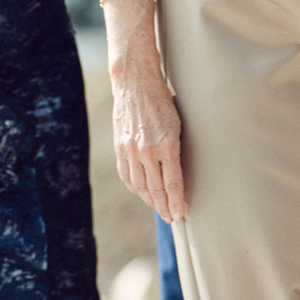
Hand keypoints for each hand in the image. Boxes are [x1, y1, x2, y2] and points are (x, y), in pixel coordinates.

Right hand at [108, 14, 187, 219]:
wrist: (136, 83)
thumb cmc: (163, 101)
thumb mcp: (177, 123)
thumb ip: (175, 149)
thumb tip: (178, 173)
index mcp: (167, 144)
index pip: (173, 183)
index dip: (176, 202)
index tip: (180, 214)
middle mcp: (148, 151)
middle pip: (156, 189)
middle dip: (164, 206)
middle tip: (171, 217)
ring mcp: (131, 150)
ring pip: (140, 186)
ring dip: (150, 201)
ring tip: (158, 208)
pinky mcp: (120, 147)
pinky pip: (127, 176)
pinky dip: (135, 188)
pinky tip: (142, 193)